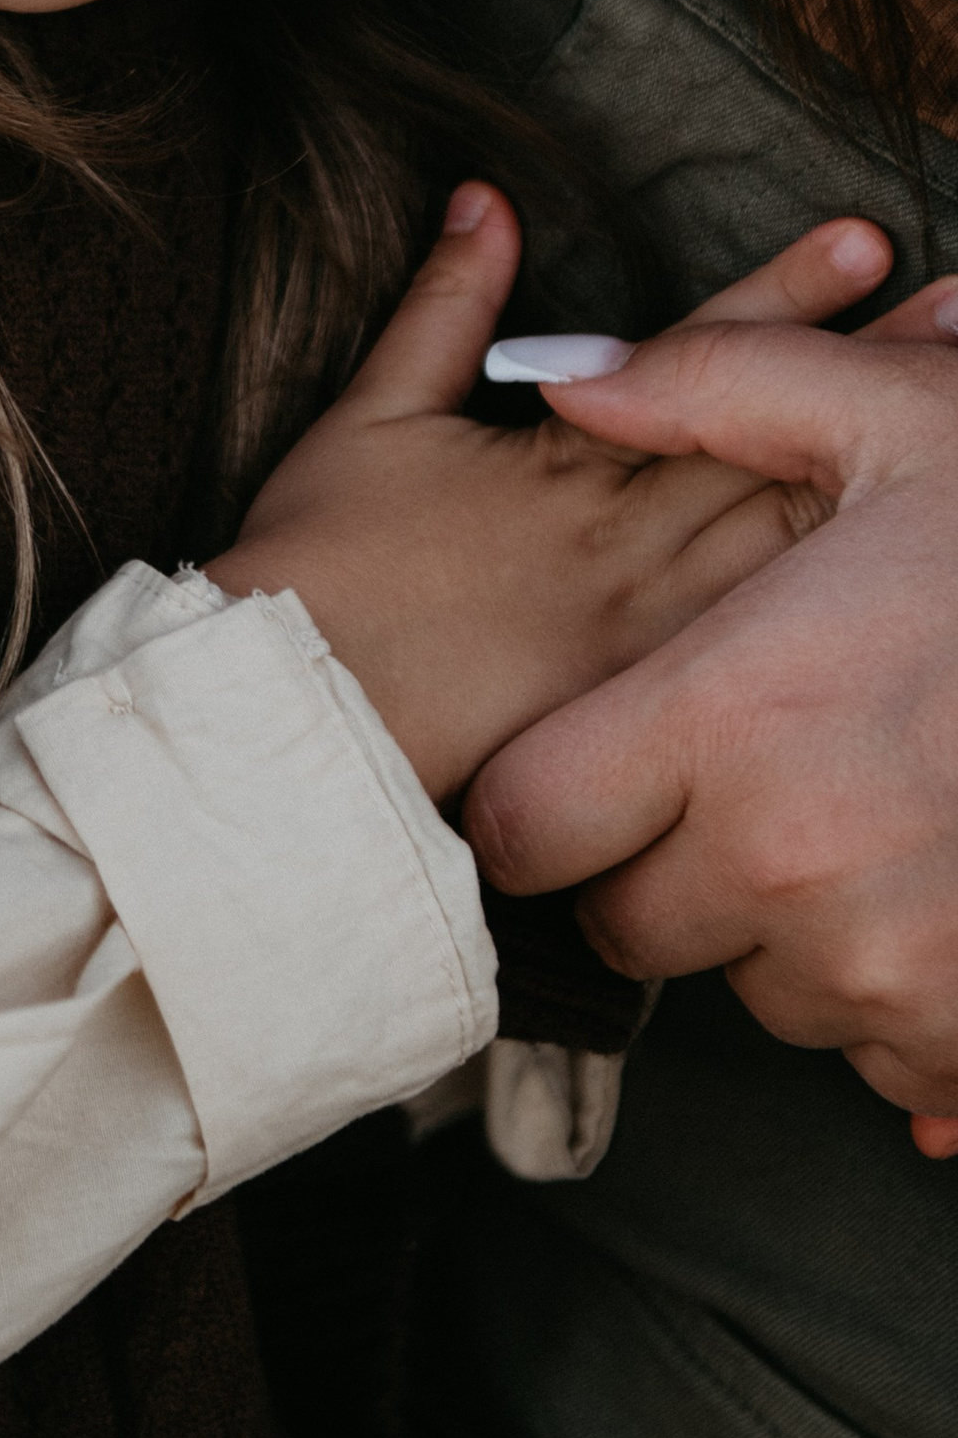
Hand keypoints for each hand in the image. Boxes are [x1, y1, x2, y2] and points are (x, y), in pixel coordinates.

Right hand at [205, 195, 894, 807]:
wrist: (297, 719)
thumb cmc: (318, 571)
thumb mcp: (371, 416)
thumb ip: (443, 309)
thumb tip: (488, 200)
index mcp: (565, 464)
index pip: (698, 366)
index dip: (782, 299)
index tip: (864, 244)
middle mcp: (625, 543)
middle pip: (777, 449)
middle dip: (871, 382)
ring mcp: (645, 632)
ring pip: (783, 543)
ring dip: (870, 481)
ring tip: (942, 419)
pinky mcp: (637, 708)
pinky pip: (754, 650)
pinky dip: (825, 605)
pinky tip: (882, 579)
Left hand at [466, 290, 957, 1142]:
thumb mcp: (894, 417)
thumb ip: (705, 385)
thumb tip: (560, 378)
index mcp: (734, 719)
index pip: (522, 828)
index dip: (545, 796)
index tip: (598, 762)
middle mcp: (796, 867)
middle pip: (629, 927)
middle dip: (665, 866)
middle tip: (762, 778)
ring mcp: (897, 974)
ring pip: (760, 994)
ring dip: (794, 930)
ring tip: (887, 813)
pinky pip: (881, 1059)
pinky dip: (904, 994)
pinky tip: (953, 886)